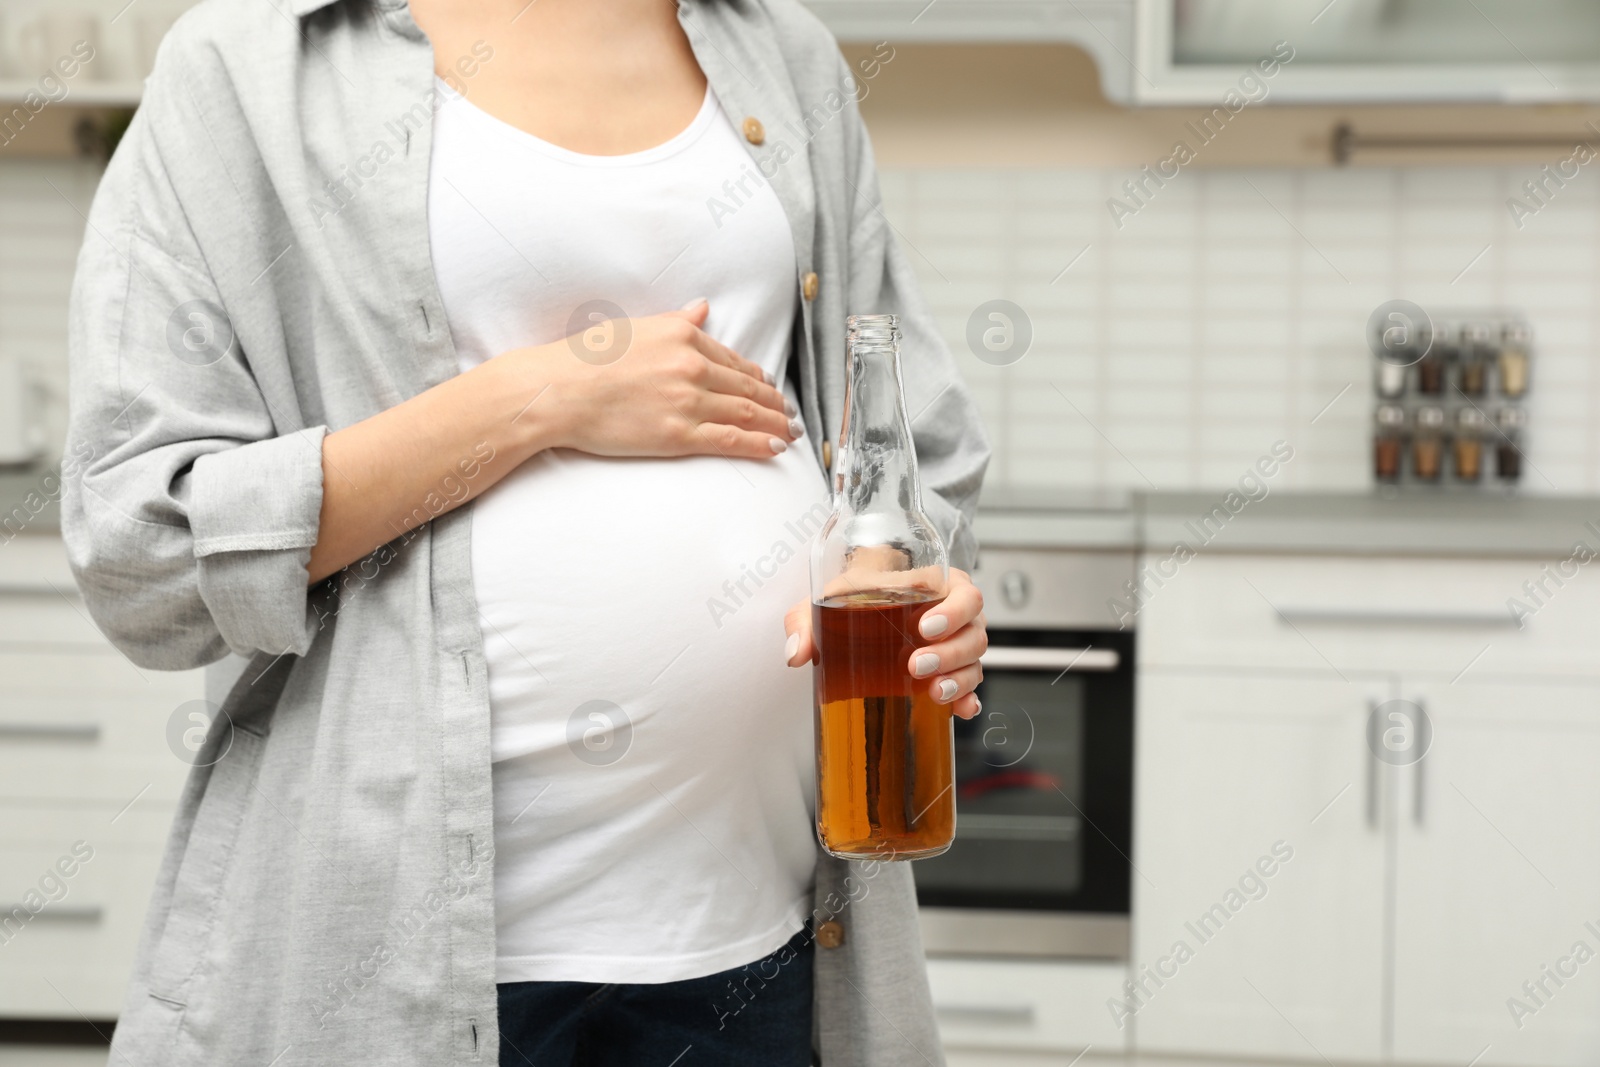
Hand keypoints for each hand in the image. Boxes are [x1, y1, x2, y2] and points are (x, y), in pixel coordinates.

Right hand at [534, 298, 799, 459]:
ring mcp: (687, 401)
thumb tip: (703, 308)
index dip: (757, 377)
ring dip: (774, 423)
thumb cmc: (585, 359)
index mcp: (683, 335)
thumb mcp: (636, 327)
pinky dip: (758, 444)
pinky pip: (729, 440)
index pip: (732, 360)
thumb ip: (676, 320)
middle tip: (789, 413)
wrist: (557, 391)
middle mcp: (692, 365)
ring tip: (788, 432)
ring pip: (746, 413)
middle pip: (747, 387)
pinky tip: (774, 447)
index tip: (770, 387)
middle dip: (774, 402)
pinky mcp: (678, 435)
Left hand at [783, 568, 986, 719]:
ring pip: (975, 661)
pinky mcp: (954, 671)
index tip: (924, 627)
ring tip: (934, 692)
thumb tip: (796, 654)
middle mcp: (958, 614)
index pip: (964, 595)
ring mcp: (960, 644)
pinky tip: (959, 710)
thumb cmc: (858, 593)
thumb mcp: (831, 597)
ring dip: (959, 679)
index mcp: (938, 584)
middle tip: (915, 665)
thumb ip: (807, 620)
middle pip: (974, 633)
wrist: (865, 606)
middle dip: (949, 653)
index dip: (953, 612)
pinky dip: (968, 700)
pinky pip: (973, 687)